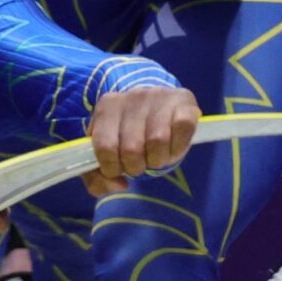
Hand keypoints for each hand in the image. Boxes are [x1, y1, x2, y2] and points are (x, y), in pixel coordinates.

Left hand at [84, 85, 200, 196]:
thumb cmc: (129, 135)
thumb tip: (119, 185)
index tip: (118, 168)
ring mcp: (159, 96)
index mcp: (107, 106)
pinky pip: (182, 128)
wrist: (158, 108)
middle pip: (132, 149)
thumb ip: (97, 177)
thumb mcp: (106, 153)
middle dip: (136, 166)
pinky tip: (172, 146)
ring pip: (158, 141)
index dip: (113, 168)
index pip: (105, 147)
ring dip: (158, 159)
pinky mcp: (184, 99)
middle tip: (140, 163)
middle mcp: (133, 96)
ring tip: (156, 155)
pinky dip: (178, 147)